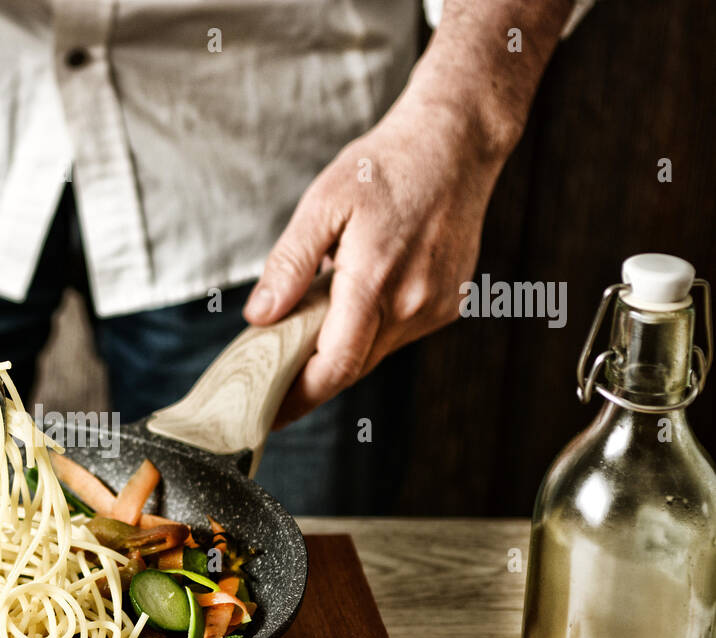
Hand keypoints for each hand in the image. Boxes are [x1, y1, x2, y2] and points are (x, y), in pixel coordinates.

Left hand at [243, 92, 503, 424]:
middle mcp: (413, 304)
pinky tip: (349, 305)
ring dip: (337, 351)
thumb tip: (260, 317)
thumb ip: (289, 266)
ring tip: (301, 334)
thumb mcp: (322, 205)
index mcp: (376, 281)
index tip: (267, 415)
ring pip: (374, 353)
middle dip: (308, 381)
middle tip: (267, 383)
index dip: (297, 398)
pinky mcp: (447, 304)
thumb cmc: (384, 167)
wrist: (456, 143)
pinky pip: (395, 335)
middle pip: (351, 367)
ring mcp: (435, 308)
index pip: (334, 366)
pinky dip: (366, 331)